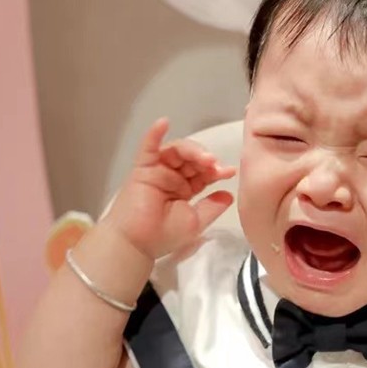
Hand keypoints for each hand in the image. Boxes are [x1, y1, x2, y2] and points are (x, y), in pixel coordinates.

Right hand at [104, 118, 236, 258]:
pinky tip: (163, 123)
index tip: (229, 171)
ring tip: (204, 158)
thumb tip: (228, 194)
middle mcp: (172, 177)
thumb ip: (213, 207)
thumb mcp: (196, 222)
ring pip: (176, 151)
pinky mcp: (142, 169)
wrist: (136, 244)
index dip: (216, 170)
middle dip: (205, 160)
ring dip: (192, 150)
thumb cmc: (163, 236)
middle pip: (192, 158)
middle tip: (214, 165)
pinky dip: (154, 134)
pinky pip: (148, 148)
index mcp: (185, 189)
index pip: (204, 173)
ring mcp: (157, 171)